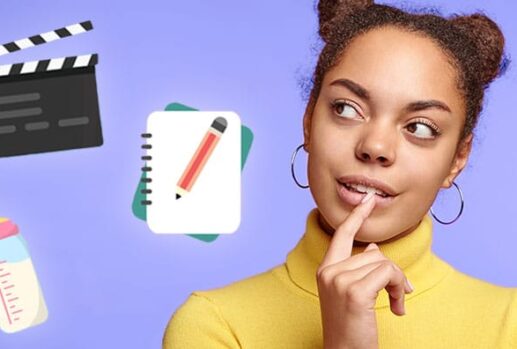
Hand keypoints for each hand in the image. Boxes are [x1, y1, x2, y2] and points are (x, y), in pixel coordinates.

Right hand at [316, 191, 413, 348]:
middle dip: (393, 272)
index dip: (356, 216)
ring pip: (384, 263)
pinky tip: (398, 308)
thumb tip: (372, 247)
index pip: (341, 234)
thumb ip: (358, 267)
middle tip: (400, 294)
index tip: (368, 200)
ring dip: (398, 283)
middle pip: (373, 252)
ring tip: (397, 304)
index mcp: (325, 270)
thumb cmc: (350, 327)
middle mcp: (329, 272)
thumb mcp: (351, 293)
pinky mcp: (355, 292)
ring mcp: (339, 281)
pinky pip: (388, 274)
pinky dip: (399, 289)